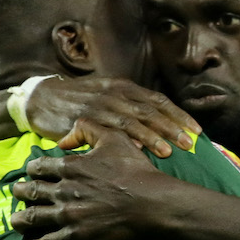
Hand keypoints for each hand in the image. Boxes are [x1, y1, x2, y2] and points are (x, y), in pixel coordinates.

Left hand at [11, 119, 169, 239]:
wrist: (151, 202)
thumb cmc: (135, 169)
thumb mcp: (114, 137)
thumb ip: (87, 129)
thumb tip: (64, 140)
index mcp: (70, 166)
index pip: (38, 167)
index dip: (32, 169)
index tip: (31, 172)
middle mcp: (63, 190)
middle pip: (31, 192)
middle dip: (21, 193)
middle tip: (17, 195)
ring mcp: (68, 214)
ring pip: (33, 218)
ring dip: (20, 220)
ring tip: (14, 222)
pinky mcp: (77, 235)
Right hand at [27, 76, 201, 157]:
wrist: (42, 98)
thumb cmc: (80, 100)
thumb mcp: (108, 97)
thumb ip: (131, 108)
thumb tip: (162, 127)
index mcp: (124, 87)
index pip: (159, 101)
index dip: (179, 116)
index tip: (197, 131)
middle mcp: (115, 94)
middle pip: (151, 111)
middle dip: (172, 128)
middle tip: (190, 144)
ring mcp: (100, 106)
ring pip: (132, 122)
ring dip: (152, 137)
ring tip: (168, 152)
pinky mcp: (84, 119)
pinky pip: (108, 131)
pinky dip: (124, 141)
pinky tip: (137, 151)